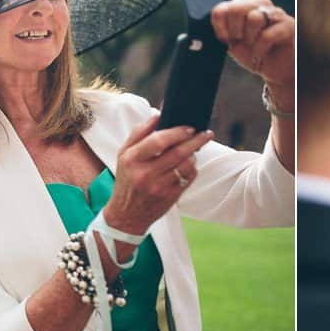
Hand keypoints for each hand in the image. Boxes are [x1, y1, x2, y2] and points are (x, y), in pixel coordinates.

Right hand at [105, 116, 213, 235]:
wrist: (126, 215)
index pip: (159, 140)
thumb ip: (139, 132)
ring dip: (194, 155)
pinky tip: (188, 165)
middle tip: (206, 134)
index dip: (177, 132)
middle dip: (196, 140)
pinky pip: (188, 178)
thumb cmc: (127, 179)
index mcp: (132, 159)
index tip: (189, 128)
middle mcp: (145, 173)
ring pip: (186, 165)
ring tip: (193, 150)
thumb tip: (158, 115)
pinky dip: (192, 169)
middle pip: (178, 152)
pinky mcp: (170, 197)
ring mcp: (159, 187)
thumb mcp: (123, 154)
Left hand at [212, 0, 292, 87]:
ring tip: (253, 47)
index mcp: (243, 7)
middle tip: (240, 41)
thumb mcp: (234, 45)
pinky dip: (260, 49)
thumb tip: (201, 34)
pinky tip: (260, 55)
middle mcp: (259, 5)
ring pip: (254, 17)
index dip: (219, 25)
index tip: (224, 40)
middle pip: (237, 6)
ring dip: (249, 39)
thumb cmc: (254, 55)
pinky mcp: (289, 26)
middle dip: (234, 29)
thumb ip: (222, 33)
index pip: (223, 8)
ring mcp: (276, 14)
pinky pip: (267, 35)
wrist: (277, 71)